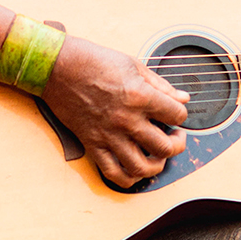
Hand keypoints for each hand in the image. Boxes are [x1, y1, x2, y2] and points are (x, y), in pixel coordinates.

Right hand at [41, 36, 188, 187]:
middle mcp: (126, 120)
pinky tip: (135, 170)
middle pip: (166, 147)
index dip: (181, 114)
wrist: (57, 67)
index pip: (177, 115)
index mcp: (139, 96)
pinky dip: (128, 179)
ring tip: (158, 155)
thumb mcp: (133, 65)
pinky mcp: (92, 143)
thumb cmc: (94, 61)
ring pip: (142, 167)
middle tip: (174, 136)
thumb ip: (161, 85)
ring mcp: (109, 135)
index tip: (175, 112)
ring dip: (157, 165)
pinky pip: (112, 173)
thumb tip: (183, 98)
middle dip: (177, 143)